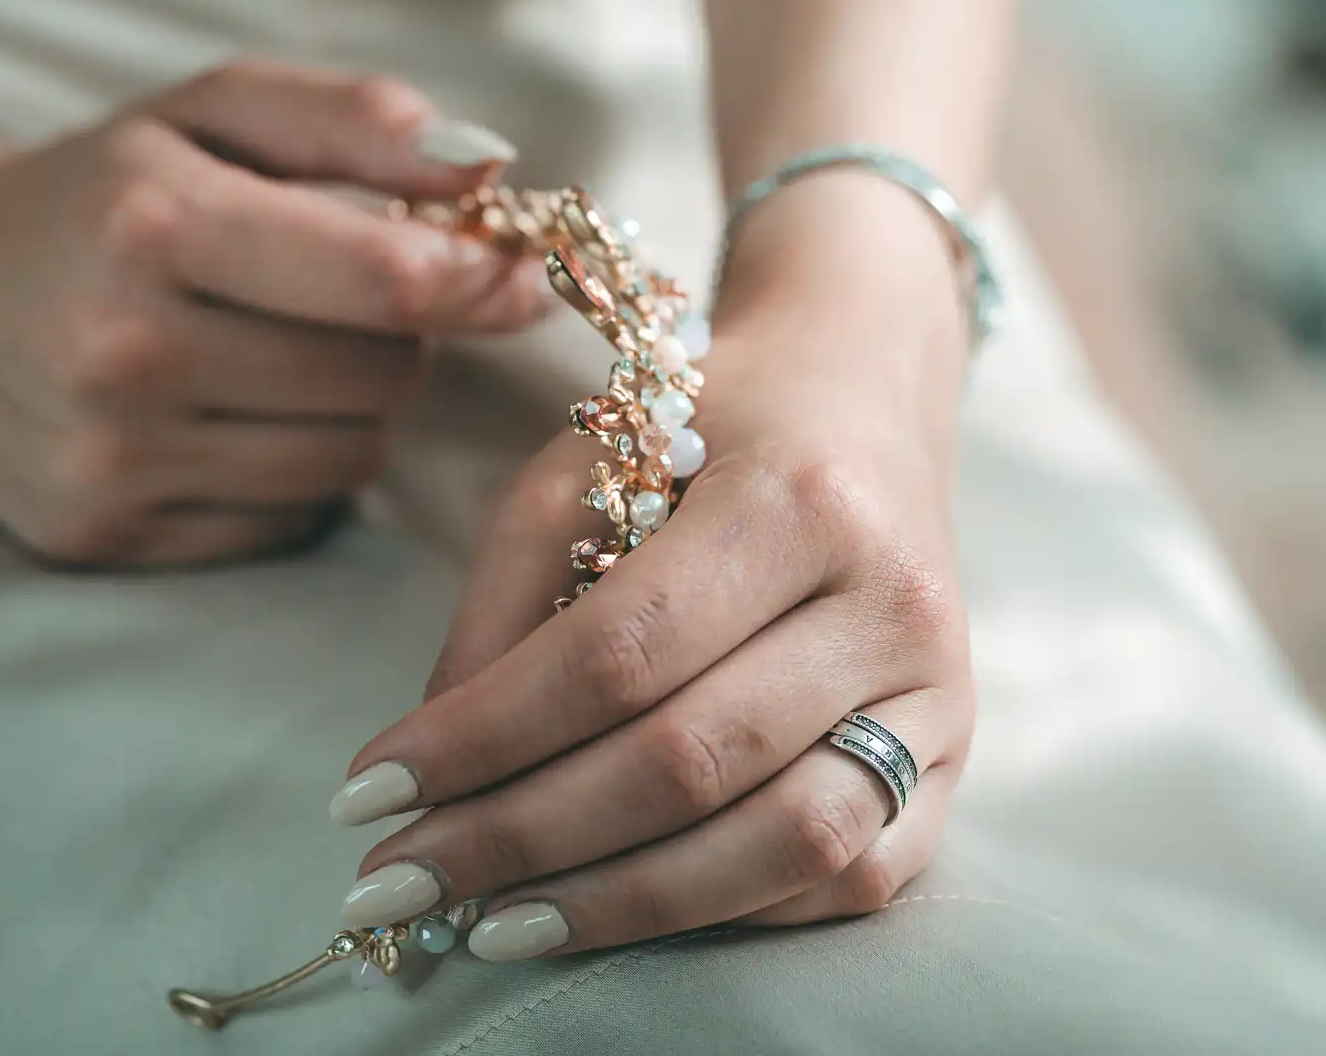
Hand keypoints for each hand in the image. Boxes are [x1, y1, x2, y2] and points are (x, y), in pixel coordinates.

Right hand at [0, 58, 543, 566]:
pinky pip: (285, 518)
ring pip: (348, 457)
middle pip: (381, 376)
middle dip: (397, 336)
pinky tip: (228, 417)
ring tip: (280, 354)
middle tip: (345, 300)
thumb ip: (350, 120)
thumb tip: (487, 171)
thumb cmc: (96, 191)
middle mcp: (124, 351)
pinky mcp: (101, 537)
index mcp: (154, 222)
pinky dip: (290, 472)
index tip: (514, 277)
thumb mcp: (207, 112)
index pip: (383, 281)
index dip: (477, 281)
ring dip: (351, 408)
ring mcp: (108, 459)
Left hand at [328, 193, 973, 957]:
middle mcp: (891, 598)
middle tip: (398, 884)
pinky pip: (850, 878)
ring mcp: (940, 689)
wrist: (862, 403)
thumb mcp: (583, 466)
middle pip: (692, 759)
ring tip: (497, 923)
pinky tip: (625, 907)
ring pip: (786, 842)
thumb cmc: (708, 427)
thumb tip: (431, 781)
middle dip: (524, 838)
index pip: (621, 652)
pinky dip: (727, 911)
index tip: (368, 792)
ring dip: (623, 905)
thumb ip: (506, 611)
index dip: (486, 737)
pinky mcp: (956, 758)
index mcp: (795, 498)